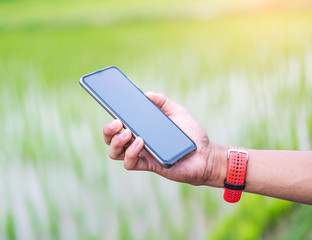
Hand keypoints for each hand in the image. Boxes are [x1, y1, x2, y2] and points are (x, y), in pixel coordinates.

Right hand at [102, 92, 224, 185]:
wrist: (205, 154)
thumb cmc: (190, 133)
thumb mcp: (177, 112)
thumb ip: (163, 102)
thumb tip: (147, 95)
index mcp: (141, 128)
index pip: (119, 124)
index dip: (110, 117)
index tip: (110, 107)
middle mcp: (136, 141)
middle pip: (111, 139)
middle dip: (108, 130)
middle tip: (118, 122)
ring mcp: (141, 154)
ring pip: (115, 152)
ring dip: (116, 142)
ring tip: (127, 132)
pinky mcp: (148, 165)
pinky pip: (130, 163)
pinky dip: (131, 152)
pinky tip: (140, 142)